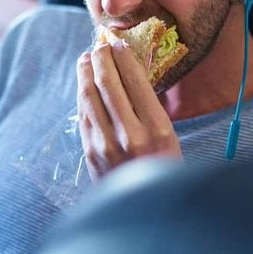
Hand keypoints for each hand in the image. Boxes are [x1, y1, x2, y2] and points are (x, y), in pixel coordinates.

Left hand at [76, 39, 181, 179]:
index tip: (118, 43)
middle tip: (99, 45)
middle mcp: (131, 136)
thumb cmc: (163, 168)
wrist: (145, 210)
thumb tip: (130, 71)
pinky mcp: (90, 152)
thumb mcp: (169, 138)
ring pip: (89, 96)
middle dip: (101, 59)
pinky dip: (82, 94)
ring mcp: (106, 145)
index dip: (123, 57)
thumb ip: (150, 108)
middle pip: (108, 83)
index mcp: (157, 129)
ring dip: (85, 72)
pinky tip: (83, 83)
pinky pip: (83, 114)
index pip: (135, 80)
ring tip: (86, 58)